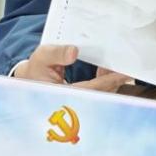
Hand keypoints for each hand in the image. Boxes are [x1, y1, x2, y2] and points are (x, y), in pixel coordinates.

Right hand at [11, 44, 132, 91]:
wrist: (31, 81)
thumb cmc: (36, 70)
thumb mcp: (42, 57)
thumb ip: (55, 54)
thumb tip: (73, 52)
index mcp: (64, 95)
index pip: (91, 90)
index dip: (108, 81)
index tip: (123, 73)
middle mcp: (75, 102)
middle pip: (102, 94)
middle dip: (115, 80)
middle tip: (124, 66)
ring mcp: (80, 103)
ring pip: (103, 94)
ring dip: (112, 81)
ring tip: (114, 65)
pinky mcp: (84, 100)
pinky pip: (100, 93)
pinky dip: (106, 82)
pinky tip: (105, 69)